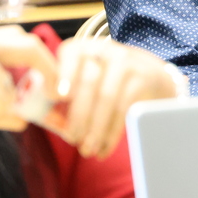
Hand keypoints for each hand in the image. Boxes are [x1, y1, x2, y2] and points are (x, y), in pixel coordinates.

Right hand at [0, 25, 59, 140]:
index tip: (51, 77)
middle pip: (29, 44)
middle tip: (56, 91)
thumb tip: (25, 120)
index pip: (19, 39)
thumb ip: (1, 107)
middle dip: (48, 68)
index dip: (39, 57)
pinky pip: (2, 99)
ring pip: (14, 81)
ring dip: (7, 102)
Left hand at [57, 39, 179, 158]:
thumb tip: (49, 120)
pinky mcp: (143, 77)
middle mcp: (105, 49)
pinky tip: (105, 147)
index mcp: (83, 47)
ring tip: (88, 150)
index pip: (70, 53)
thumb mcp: (84, 81)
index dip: (62, 74)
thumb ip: (64, 96)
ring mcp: (126, 61)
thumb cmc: (104, 83)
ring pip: (106, 96)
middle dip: (78, 114)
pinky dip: (112, 131)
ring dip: (95, 128)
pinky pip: (124, 107)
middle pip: (88, 81)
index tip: (55, 96)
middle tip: (73, 140)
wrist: (149, 77)